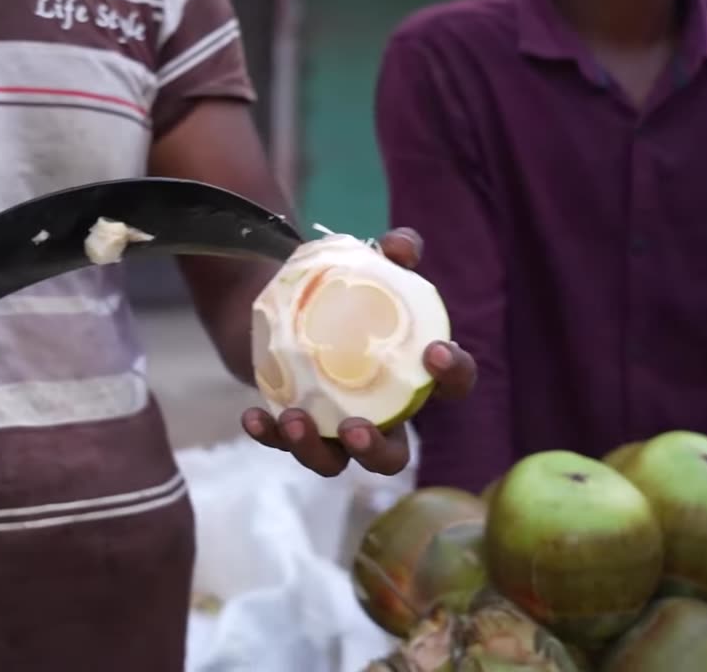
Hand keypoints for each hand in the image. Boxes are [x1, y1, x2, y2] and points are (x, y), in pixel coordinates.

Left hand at [240, 227, 476, 476]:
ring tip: (295, 418)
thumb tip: (403, 245)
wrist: (279, 302)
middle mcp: (377, 415)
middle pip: (393, 456)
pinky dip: (268, 434)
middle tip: (356, 429)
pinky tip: (253, 416)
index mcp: (408, 378)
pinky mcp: (291, 425)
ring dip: (314, 449)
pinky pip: (282, 443)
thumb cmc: (340, 290)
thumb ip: (392, 252)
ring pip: (334, 461)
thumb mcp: (366, 266)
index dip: (453, 375)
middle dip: (377, 451)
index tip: (435, 352)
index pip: (449, 387)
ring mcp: (332, 426)